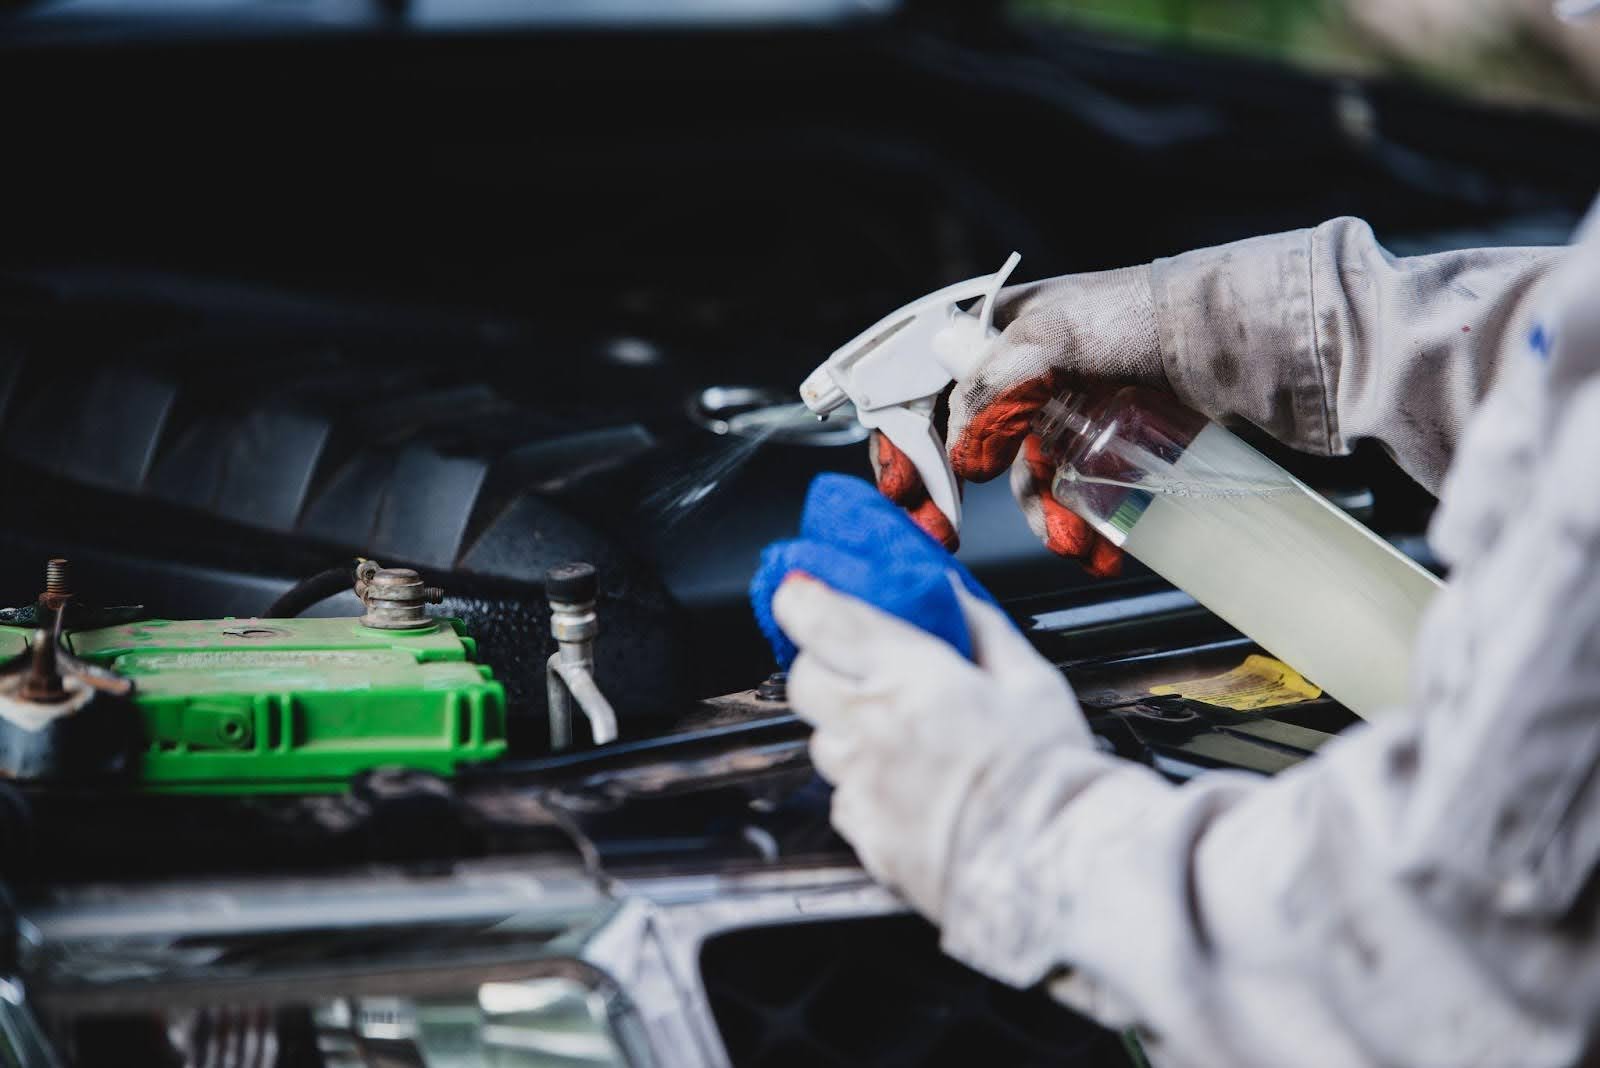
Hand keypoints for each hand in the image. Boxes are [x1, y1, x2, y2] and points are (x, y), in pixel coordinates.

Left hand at [772, 571, 1093, 923]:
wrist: (1051, 866)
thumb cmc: (1049, 774)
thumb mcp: (1032, 679)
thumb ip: (980, 626)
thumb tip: (948, 590)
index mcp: (911, 677)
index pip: (822, 621)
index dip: (800, 601)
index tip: (801, 594)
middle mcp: (871, 728)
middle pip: (803, 680)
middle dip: (822, 665)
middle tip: (860, 667)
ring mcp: (861, 785)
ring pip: (821, 740)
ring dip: (846, 729)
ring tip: (901, 736)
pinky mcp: (863, 834)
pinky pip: (842, 796)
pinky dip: (863, 784)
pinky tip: (909, 786)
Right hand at [870, 264, 1164, 576]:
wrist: (1227, 335)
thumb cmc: (1139, 314)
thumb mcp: (1051, 336)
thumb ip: (993, 387)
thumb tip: (962, 454)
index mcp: (992, 333)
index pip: (923, 390)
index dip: (903, 440)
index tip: (903, 489)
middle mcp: (1020, 375)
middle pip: (963, 444)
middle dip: (951, 495)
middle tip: (941, 534)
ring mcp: (1061, 411)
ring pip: (1023, 479)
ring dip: (1040, 519)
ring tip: (1072, 542)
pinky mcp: (1103, 443)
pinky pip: (1071, 492)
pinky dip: (1077, 523)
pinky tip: (1099, 545)